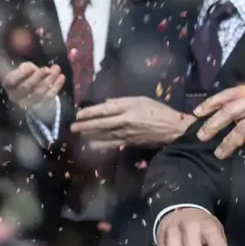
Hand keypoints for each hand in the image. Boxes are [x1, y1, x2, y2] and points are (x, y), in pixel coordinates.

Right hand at [1, 62, 64, 122]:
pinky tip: (61, 77)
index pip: (12, 80)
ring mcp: (28, 104)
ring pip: (39, 93)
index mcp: (8, 85)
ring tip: (57, 69)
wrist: (31, 91)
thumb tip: (33, 69)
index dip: (22, 74)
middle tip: (47, 69)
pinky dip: (56, 87)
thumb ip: (26, 67)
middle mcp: (15, 96)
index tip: (33, 67)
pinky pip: (48, 97)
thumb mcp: (23, 68)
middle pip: (26, 87)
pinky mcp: (40, 107)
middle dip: (38, 77)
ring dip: (49, 80)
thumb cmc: (26, 76)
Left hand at [71, 97, 195, 149]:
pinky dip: (101, 145)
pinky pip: (112, 144)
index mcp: (127, 109)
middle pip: (101, 124)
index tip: (79, 114)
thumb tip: (105, 103)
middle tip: (72, 127)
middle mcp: (124, 122)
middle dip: (85, 126)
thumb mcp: (141, 100)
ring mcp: (126, 134)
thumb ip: (122, 101)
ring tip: (78, 135)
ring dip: (90, 135)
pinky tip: (91, 145)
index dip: (90, 112)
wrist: (172, 128)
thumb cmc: (158, 111)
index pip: (104, 110)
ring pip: (104, 135)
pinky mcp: (129, 143)